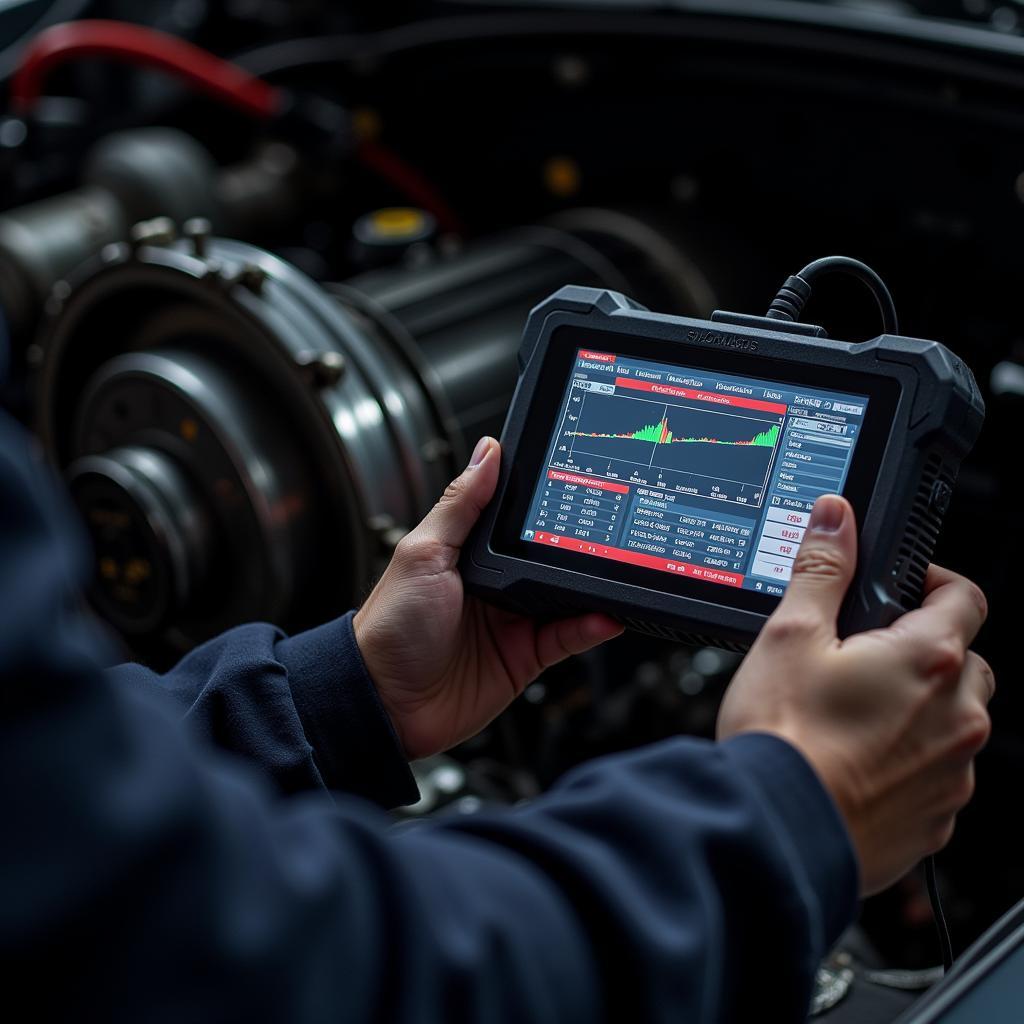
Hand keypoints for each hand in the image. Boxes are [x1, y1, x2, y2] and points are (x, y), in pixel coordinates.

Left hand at [354, 437, 622, 759]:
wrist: (386, 703)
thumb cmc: (390, 628)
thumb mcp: (424, 553)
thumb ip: (461, 505)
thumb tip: (487, 453)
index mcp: (468, 553)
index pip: (514, 518)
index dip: (540, 501)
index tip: (572, 479)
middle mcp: (494, 583)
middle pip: (548, 555)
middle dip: (576, 544)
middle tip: (605, 528)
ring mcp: (512, 620)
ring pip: (566, 595)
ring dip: (590, 586)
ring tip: (614, 569)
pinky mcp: (525, 656)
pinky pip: (568, 637)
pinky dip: (590, 625)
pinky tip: (603, 615)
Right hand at [717, 494, 993, 895]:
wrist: (775, 831)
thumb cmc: (784, 738)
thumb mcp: (790, 634)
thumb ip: (822, 570)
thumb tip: (836, 520)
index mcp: (929, 661)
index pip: (964, 595)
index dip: (933, 581)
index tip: (902, 588)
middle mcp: (958, 717)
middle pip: (966, 662)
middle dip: (924, 652)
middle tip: (863, 658)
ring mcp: (953, 773)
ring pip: (953, 723)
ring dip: (917, 711)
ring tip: (850, 717)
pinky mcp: (936, 819)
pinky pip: (937, 775)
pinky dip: (907, 762)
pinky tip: (853, 762)